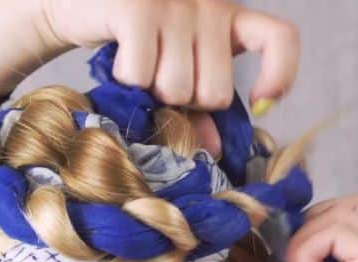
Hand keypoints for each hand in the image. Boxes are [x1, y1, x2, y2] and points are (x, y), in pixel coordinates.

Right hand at [39, 0, 299, 109]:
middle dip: (185, 102)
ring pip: (177, 89)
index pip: (280, 38)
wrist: (77, 5)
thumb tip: (213, 151)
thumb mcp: (174, 72)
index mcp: (228, 17)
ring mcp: (173, 3)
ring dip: (151, 93)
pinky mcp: (136, 9)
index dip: (280, 74)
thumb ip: (198, 109)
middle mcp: (208, 4)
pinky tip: (120, 59)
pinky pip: (141, 75)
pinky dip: (126, 80)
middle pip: (216, 92)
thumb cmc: (134, 43)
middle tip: (162, 81)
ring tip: (139, 67)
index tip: (261, 101)